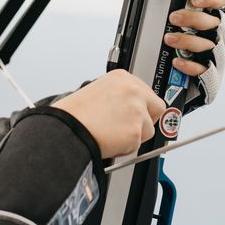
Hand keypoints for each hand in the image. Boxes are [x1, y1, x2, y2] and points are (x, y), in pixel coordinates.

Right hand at [51, 70, 165, 158]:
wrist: (67, 129)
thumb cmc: (75, 114)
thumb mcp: (98, 91)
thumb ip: (120, 96)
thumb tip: (131, 108)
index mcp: (122, 78)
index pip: (146, 92)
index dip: (141, 106)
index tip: (135, 114)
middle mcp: (133, 91)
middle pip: (157, 108)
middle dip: (147, 120)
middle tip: (130, 127)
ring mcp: (136, 111)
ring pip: (149, 129)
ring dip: (134, 135)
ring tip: (112, 134)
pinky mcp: (136, 131)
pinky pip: (138, 145)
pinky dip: (126, 147)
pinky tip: (110, 141)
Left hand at [163, 0, 224, 76]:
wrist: (192, 77)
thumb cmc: (190, 43)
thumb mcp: (188, 24)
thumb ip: (184, 12)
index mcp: (215, 19)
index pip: (221, 3)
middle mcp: (218, 35)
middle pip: (213, 23)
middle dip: (193, 18)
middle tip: (174, 18)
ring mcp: (216, 54)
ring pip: (207, 45)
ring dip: (187, 41)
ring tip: (170, 39)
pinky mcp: (211, 72)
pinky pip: (202, 69)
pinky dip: (189, 65)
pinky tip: (177, 61)